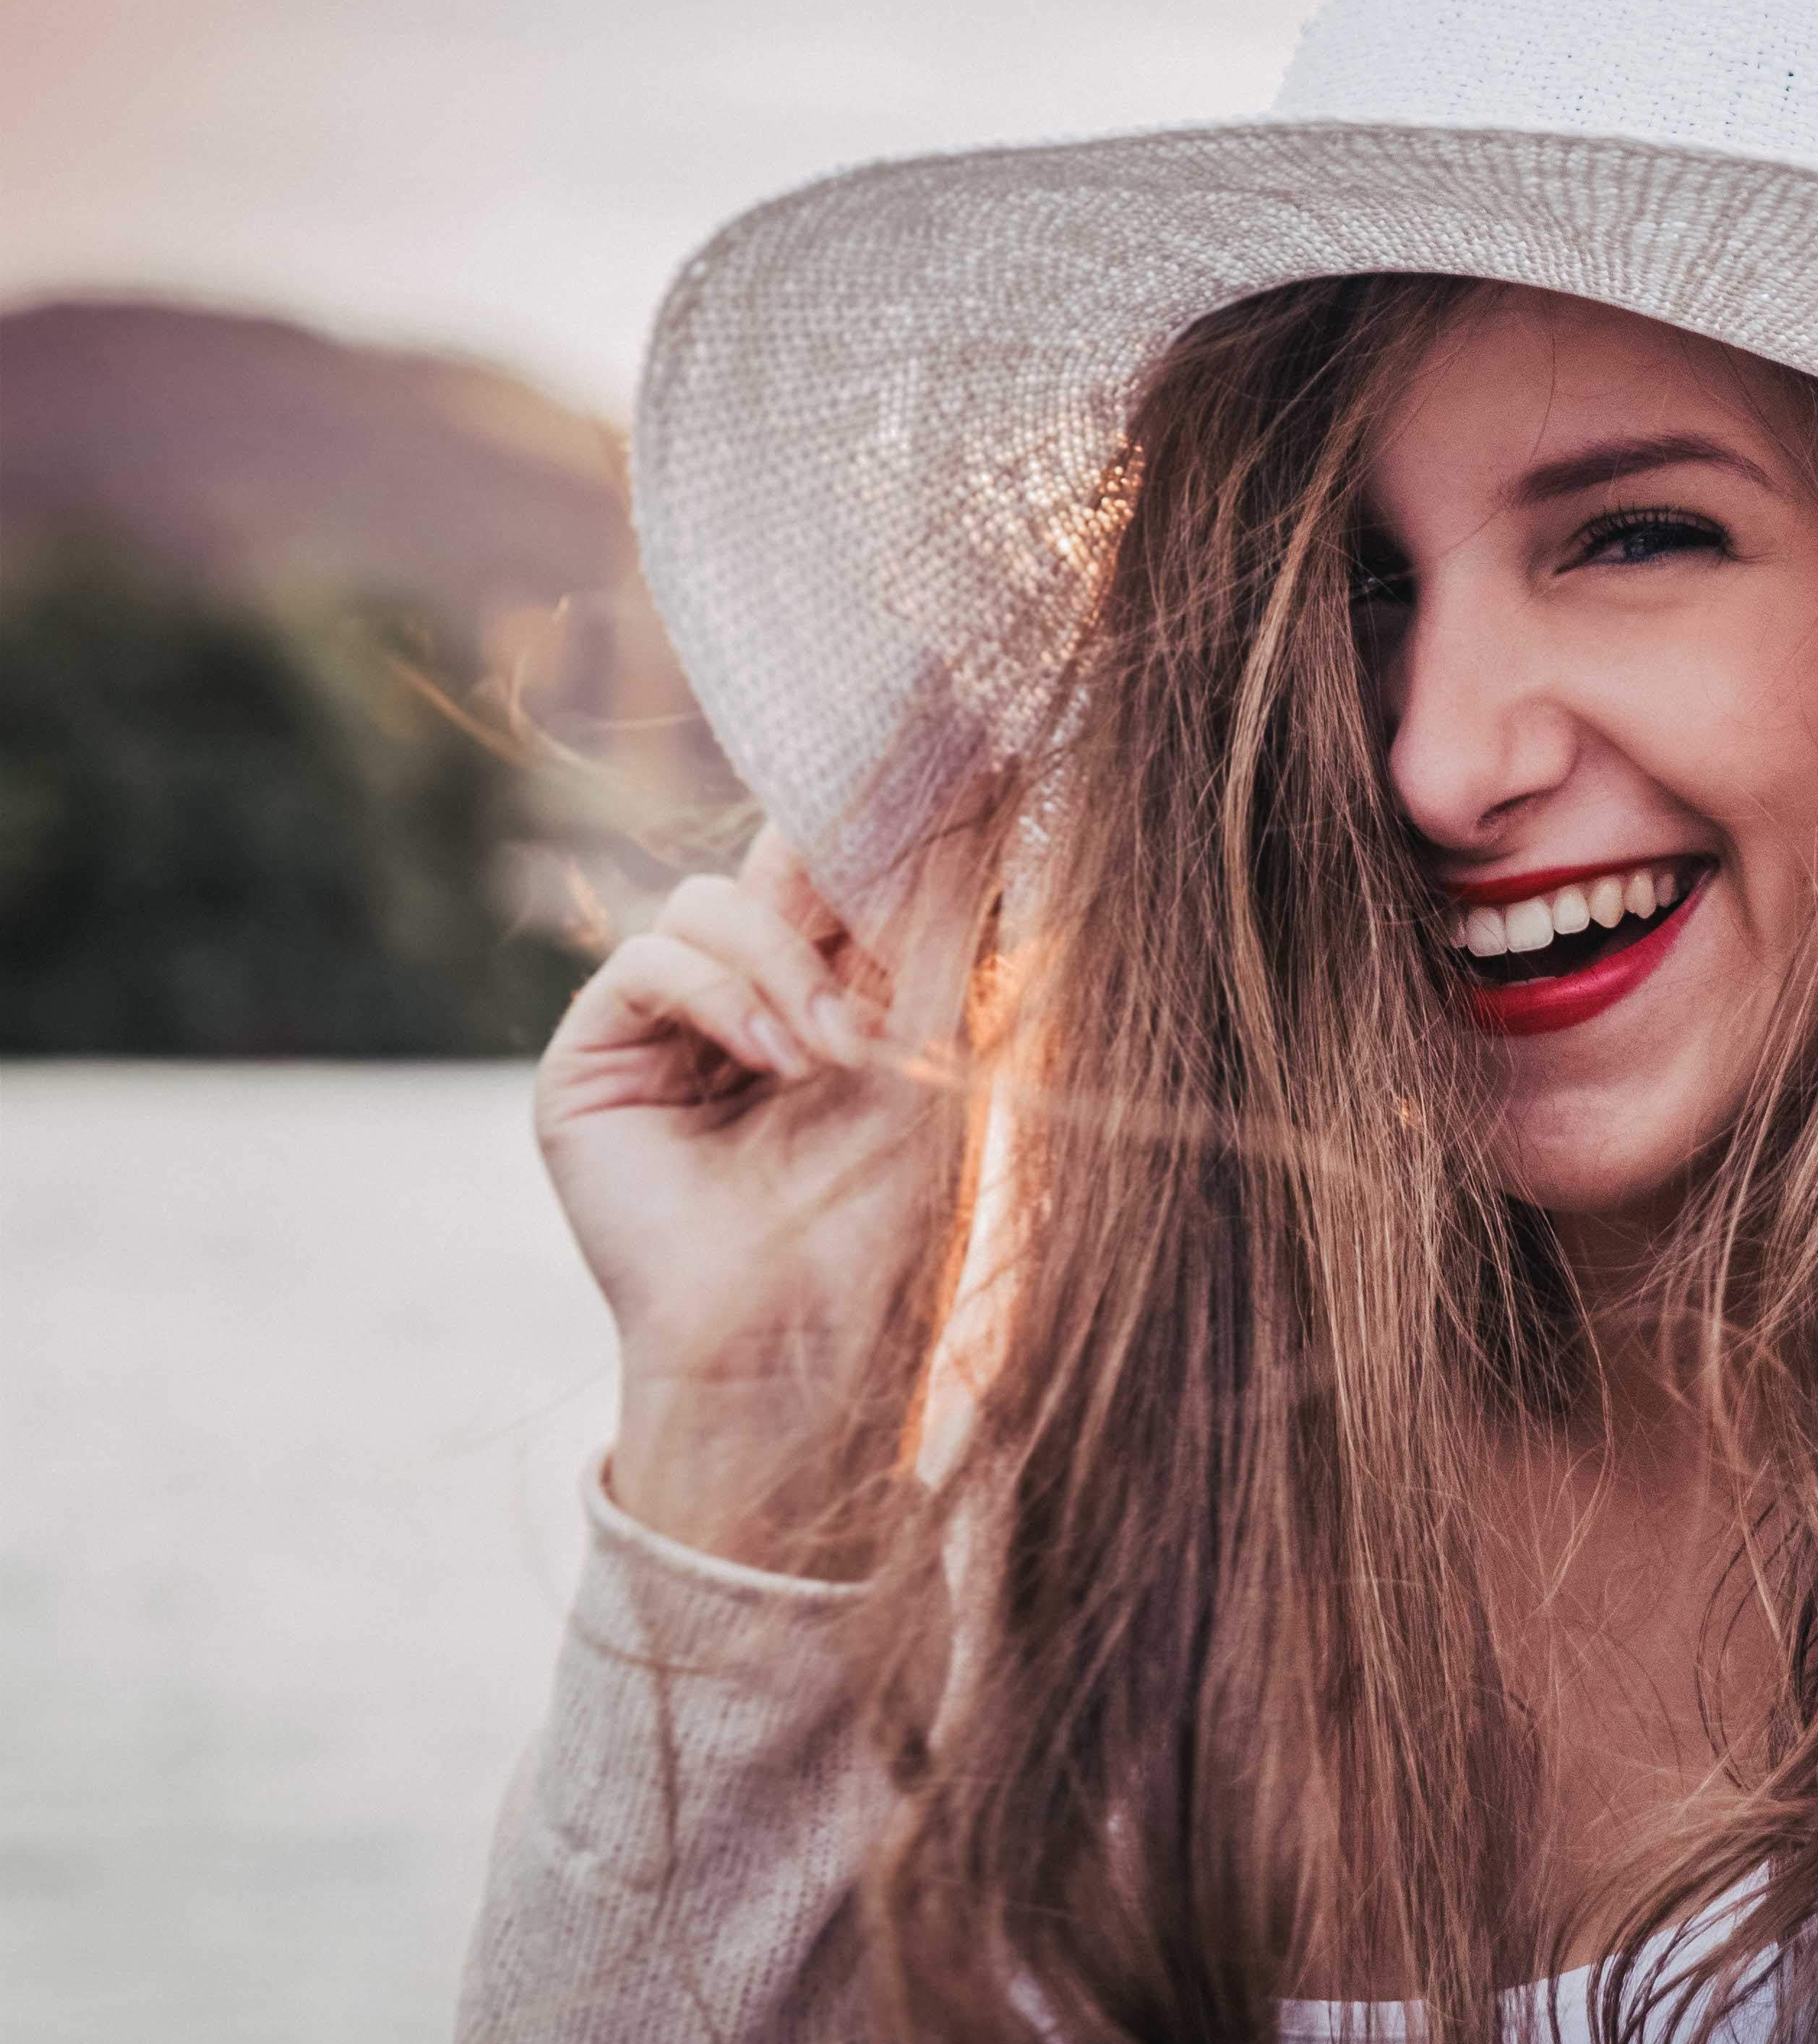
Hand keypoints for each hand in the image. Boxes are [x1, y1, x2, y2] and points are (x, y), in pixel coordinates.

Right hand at [534, 821, 985, 1568]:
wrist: (807, 1346)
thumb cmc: (888, 1222)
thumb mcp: (937, 1040)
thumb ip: (940, 909)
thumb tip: (992, 763)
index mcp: (846, 992)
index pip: (855, 861)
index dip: (890, 784)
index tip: (949, 697)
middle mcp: (756, 995)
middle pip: (779, 857)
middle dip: (835, 828)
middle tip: (898, 774)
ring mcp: (670, 1025)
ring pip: (710, 900)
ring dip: (781, 961)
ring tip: (835, 1053)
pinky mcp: (598, 1059)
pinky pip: (648, 956)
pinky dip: (719, 991)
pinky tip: (773, 1058)